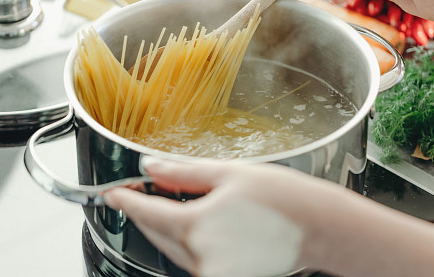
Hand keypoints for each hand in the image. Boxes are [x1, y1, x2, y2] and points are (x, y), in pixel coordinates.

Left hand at [104, 157, 357, 275]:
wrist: (320, 227)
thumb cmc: (284, 199)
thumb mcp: (231, 174)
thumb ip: (185, 172)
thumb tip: (152, 167)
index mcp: (197, 225)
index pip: (146, 211)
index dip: (125, 200)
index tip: (113, 193)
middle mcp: (200, 256)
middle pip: (154, 233)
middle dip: (141, 213)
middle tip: (137, 193)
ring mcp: (212, 272)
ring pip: (171, 248)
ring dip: (162, 228)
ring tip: (167, 204)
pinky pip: (192, 259)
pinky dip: (184, 242)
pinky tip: (196, 226)